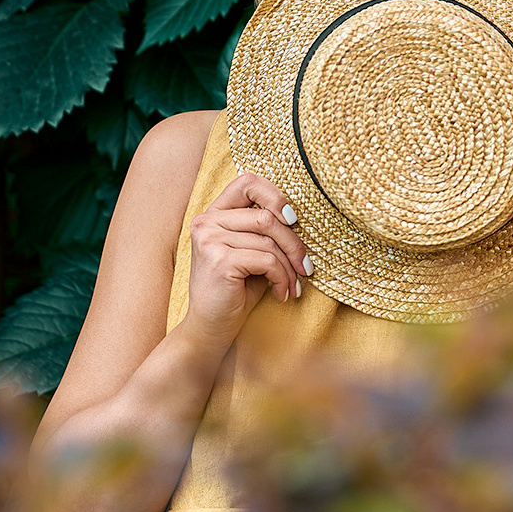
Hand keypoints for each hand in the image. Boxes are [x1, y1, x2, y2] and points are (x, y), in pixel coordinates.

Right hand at [184, 170, 311, 348]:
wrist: (210, 329)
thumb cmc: (236, 290)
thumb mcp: (251, 252)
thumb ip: (265, 230)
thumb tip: (298, 218)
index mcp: (214, 214)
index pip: (247, 182)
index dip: (275, 196)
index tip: (293, 220)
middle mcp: (207, 221)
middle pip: (266, 216)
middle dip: (294, 244)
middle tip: (305, 267)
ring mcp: (210, 240)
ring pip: (269, 240)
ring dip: (289, 267)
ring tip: (292, 285)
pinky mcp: (219, 261)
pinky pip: (267, 260)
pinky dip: (281, 278)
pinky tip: (281, 293)